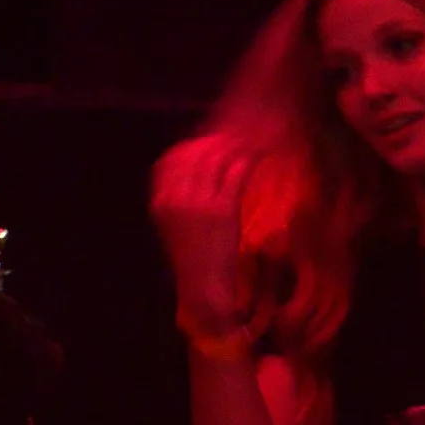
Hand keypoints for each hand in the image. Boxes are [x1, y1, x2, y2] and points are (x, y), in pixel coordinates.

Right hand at [150, 135, 251, 331]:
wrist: (204, 291)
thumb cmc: (197, 258)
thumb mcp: (180, 225)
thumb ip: (184, 196)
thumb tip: (203, 166)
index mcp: (161, 201)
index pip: (173, 158)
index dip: (196, 144)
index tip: (215, 137)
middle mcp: (174, 199)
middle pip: (198, 153)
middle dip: (221, 139)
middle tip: (244, 132)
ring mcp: (197, 204)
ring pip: (219, 158)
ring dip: (239, 145)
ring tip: (256, 141)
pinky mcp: (223, 210)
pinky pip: (239, 171)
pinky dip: (252, 158)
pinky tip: (263, 155)